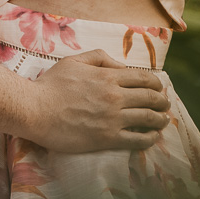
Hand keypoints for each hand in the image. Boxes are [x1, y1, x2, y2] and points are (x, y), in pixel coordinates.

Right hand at [25, 50, 170, 152]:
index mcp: (108, 76)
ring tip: (163, 121)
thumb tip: (121, 66)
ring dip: (160, 119)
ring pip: (148, 118)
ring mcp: (112, 118)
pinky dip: (150, 138)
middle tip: (165, 104)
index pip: (144, 78)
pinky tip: (152, 137)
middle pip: (150, 97)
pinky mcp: (107, 138)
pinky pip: (137, 139)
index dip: (156, 84)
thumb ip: (99, 58)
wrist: (35, 110)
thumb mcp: (74, 61)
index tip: (159, 88)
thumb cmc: (51, 85)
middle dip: (162, 101)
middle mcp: (115, 96)